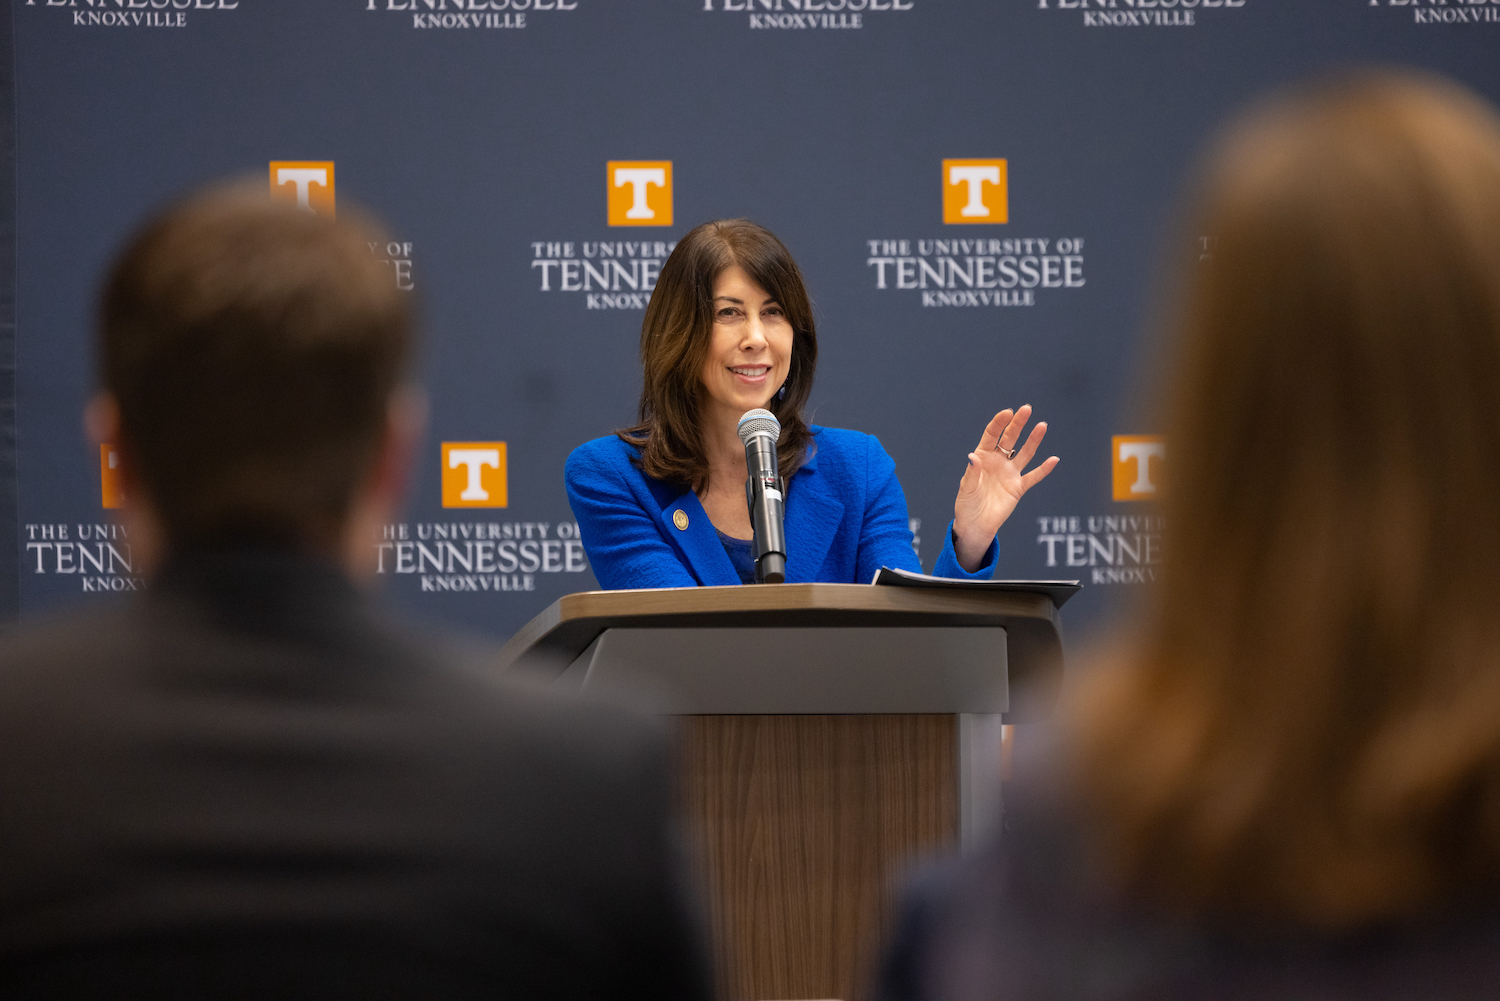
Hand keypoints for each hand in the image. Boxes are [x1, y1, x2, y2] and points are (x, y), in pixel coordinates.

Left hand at [953, 405, 1058, 571]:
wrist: (976, 525)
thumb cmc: (967, 505)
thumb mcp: (966, 489)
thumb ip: (972, 474)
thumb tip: (973, 457)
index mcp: (982, 458)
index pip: (992, 436)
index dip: (999, 423)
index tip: (1007, 412)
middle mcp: (998, 462)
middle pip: (1010, 439)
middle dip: (1018, 424)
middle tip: (1026, 409)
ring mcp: (1010, 474)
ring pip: (1024, 453)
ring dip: (1033, 440)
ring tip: (1042, 425)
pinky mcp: (1018, 488)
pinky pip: (1033, 477)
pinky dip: (1044, 469)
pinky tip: (1053, 459)